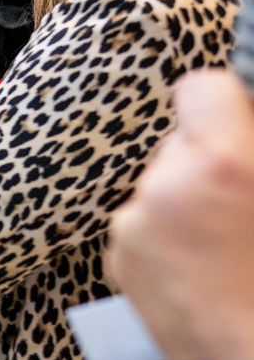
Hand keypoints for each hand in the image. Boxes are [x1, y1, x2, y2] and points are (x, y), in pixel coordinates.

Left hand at [109, 69, 253, 359]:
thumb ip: (250, 151)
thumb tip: (241, 117)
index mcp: (220, 166)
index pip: (200, 88)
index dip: (224, 105)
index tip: (238, 124)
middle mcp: (163, 190)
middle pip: (178, 143)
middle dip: (208, 162)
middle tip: (243, 203)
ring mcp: (134, 229)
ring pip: (160, 187)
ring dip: (187, 202)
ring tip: (231, 247)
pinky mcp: (119, 262)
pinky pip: (144, 226)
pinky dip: (170, 238)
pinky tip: (206, 272)